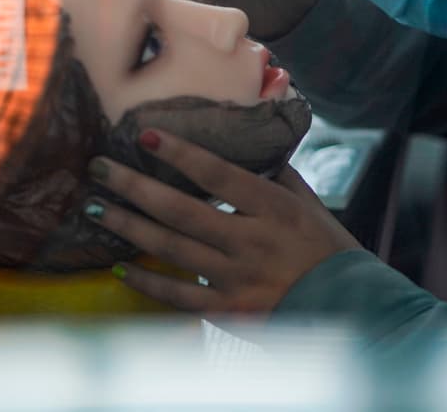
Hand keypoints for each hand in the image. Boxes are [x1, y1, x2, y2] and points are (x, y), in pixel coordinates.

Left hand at [83, 129, 362, 314]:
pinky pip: (180, 297)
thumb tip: (250, 139)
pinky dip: (148, 283)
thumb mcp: (308, 203)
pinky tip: (119, 268)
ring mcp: (237, 278)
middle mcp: (250, 241)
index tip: (146, 135)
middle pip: (181, 210)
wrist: (352, 308)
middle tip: (99, 168)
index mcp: (272, 208)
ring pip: (172, 249)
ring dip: (128, 228)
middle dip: (134, 187)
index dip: (181, 154)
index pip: (218, 175)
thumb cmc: (328, 249)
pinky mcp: (230, 311)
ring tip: (94, 209)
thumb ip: (275, 172)